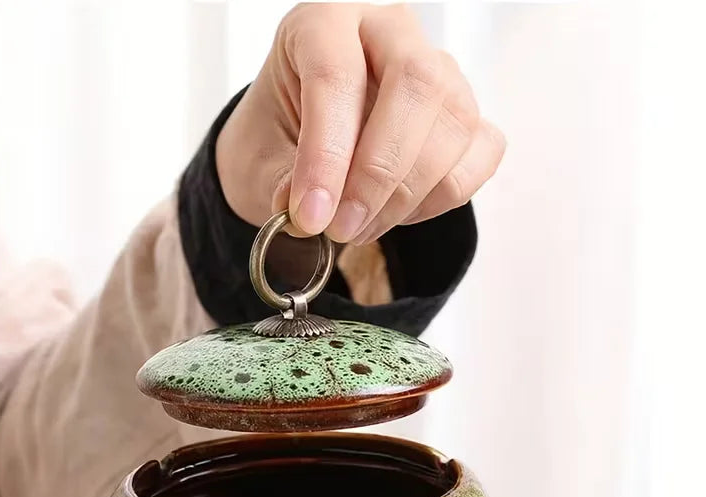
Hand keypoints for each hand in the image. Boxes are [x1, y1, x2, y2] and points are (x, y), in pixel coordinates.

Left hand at [217, 2, 504, 241]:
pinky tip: (396, 213)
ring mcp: (438, 69)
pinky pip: (480, 154)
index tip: (311, 217)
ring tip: (358, 229)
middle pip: (416, 83)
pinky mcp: (466, 113)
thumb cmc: (277, 139)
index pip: (336, 75)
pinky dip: (441, 198)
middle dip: (379, 174)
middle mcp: (387, 33)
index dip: (326, 155)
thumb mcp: (259, 162)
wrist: (297, 145)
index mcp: (323, 24)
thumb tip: (311, 212)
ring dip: (407, 195)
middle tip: (343, 229)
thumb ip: (283, 184)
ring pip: (454, 123)